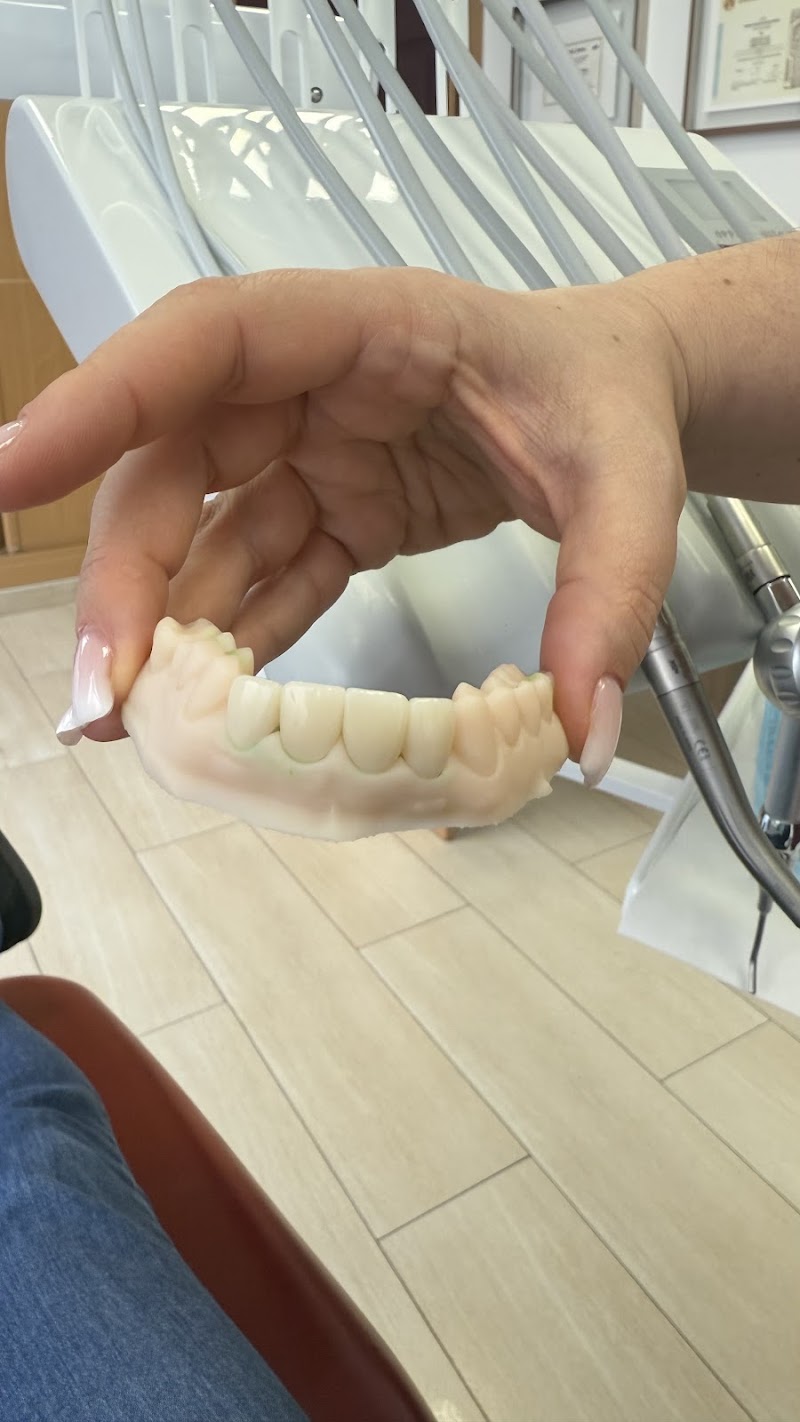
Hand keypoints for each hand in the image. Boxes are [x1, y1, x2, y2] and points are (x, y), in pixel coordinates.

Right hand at [0, 265, 686, 767]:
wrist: (630, 396)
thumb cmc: (614, 398)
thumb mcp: (632, 481)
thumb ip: (609, 595)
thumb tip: (579, 731)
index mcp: (372, 326)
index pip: (211, 339)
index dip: (104, 397)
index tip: (18, 471)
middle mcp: (320, 384)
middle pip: (180, 462)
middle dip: (130, 574)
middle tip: (107, 689)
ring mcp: (319, 449)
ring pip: (207, 529)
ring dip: (168, 625)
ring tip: (140, 720)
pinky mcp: (335, 508)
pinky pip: (266, 572)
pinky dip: (238, 636)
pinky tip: (214, 702)